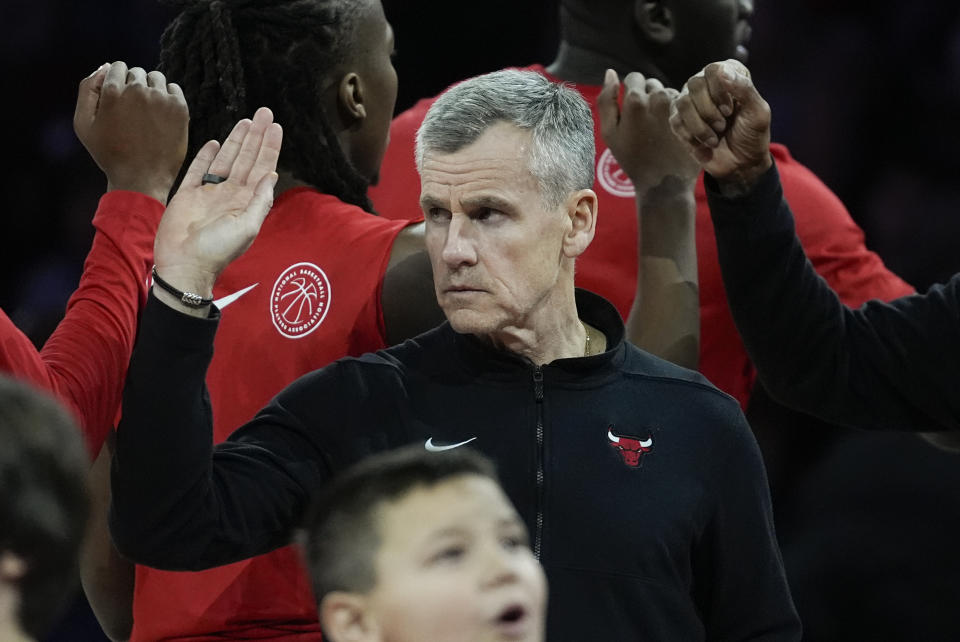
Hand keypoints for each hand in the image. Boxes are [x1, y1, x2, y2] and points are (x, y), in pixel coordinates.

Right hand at [73, 61, 188, 203]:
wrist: (141, 178)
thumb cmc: (110, 153)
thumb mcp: (83, 123)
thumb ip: (87, 89)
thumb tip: (104, 67)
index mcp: (112, 91)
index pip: (117, 67)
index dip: (117, 82)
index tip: (120, 100)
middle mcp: (137, 90)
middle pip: (137, 73)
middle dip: (133, 86)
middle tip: (133, 112)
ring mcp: (160, 98)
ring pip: (156, 78)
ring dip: (151, 89)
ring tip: (148, 112)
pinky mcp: (179, 108)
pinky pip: (173, 89)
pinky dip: (168, 97)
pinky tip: (162, 115)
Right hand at [152, 107, 281, 310]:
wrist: (184, 263)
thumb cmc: (217, 250)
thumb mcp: (247, 228)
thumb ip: (260, 201)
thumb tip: (271, 176)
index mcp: (246, 201)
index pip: (262, 168)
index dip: (270, 147)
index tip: (277, 127)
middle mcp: (230, 194)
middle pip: (247, 158)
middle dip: (257, 136)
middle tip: (265, 112)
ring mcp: (209, 192)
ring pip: (226, 159)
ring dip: (236, 140)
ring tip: (246, 121)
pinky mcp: (188, 194)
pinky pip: (199, 169)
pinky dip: (206, 156)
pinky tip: (215, 142)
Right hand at [597, 69, 699, 192]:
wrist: (664, 182)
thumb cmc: (632, 160)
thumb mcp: (609, 133)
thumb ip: (606, 100)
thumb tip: (610, 72)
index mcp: (635, 100)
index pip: (633, 78)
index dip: (630, 91)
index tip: (631, 109)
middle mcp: (658, 96)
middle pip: (651, 84)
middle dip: (647, 96)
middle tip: (646, 121)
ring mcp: (678, 104)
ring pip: (667, 92)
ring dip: (662, 104)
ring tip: (659, 128)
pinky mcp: (692, 113)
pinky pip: (682, 103)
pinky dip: (676, 112)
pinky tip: (672, 130)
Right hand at [669, 59, 771, 194]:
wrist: (741, 164)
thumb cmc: (752, 135)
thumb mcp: (758, 112)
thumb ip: (744, 89)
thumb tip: (721, 71)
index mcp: (728, 75)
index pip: (713, 70)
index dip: (720, 92)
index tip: (731, 111)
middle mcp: (706, 84)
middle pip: (694, 84)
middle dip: (709, 110)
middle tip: (723, 125)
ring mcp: (690, 102)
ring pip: (682, 103)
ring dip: (700, 125)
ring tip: (715, 137)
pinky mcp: (680, 121)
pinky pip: (675, 121)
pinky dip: (692, 135)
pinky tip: (705, 143)